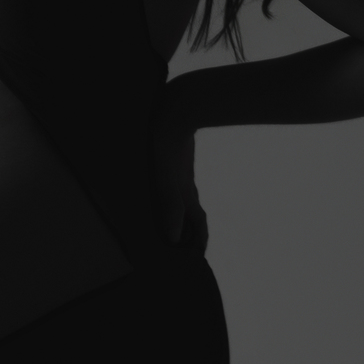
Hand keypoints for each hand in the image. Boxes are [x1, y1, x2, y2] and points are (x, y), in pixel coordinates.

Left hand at [152, 93, 208, 251]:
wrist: (182, 103)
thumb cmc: (168, 138)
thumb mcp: (164, 173)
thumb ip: (168, 203)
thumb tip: (173, 237)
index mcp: (186, 194)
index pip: (198, 225)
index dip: (199, 243)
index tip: (198, 259)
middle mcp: (187, 185)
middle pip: (194, 215)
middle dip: (192, 233)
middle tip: (188, 248)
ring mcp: (183, 172)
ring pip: (186, 199)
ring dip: (184, 215)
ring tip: (177, 225)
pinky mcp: (176, 158)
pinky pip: (178, 185)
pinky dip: (176, 197)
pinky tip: (168, 192)